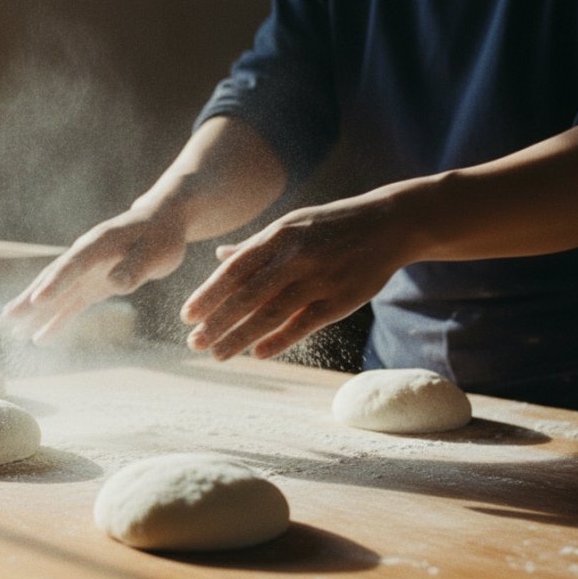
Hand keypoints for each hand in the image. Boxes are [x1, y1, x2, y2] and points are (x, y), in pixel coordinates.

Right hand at [0, 204, 188, 342]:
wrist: (162, 222)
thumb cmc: (162, 236)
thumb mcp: (156, 251)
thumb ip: (136, 267)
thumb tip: (116, 284)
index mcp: (98, 244)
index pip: (73, 265)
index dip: (54, 284)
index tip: (36, 301)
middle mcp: (85, 257)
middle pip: (53, 279)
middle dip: (29, 299)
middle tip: (6, 318)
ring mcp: (86, 271)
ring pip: (56, 293)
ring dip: (34, 311)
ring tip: (10, 329)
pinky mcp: (93, 284)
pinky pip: (70, 304)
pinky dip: (55, 320)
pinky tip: (39, 338)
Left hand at [181, 189, 416, 360]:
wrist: (390, 223)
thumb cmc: (332, 225)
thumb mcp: (292, 225)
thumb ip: (256, 245)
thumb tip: (219, 257)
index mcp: (278, 236)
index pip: (233, 271)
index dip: (208, 295)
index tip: (187, 316)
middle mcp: (295, 257)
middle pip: (246, 297)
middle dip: (216, 323)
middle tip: (193, 343)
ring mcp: (318, 279)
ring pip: (270, 314)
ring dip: (240, 338)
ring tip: (217, 355)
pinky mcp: (341, 300)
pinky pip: (303, 324)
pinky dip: (278, 341)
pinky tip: (257, 354)